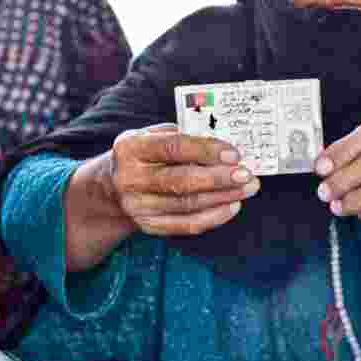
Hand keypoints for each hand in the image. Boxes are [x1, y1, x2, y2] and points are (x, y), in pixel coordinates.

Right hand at [108, 123, 260, 236]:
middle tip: (246, 174)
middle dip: (219, 178)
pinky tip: (232, 205)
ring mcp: (137, 205)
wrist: (114, 185)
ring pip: (187, 204)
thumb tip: (223, 146)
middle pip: (180, 180)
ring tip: (247, 189)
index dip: (206, 151)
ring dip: (223, 197)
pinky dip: (213, 217)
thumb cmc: (145, 153)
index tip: (234, 154)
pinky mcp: (148, 225)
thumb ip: (183, 135)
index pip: (173, 148)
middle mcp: (130, 178)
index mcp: (130, 148)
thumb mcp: (153, 134)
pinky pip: (186, 225)